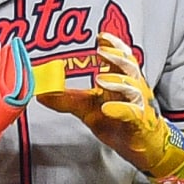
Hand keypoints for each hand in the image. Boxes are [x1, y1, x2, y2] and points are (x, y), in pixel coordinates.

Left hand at [36, 32, 183, 177]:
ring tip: (100, 79)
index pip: (122, 57)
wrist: (143, 147)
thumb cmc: (120, 123)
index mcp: (122, 80)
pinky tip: (108, 108)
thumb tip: (41, 94)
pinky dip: (121, 109)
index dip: (114, 45)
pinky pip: (133, 113)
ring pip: (133, 88)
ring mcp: (139, 105)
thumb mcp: (88, 109)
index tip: (100, 37)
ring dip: (117, 81)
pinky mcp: (140, 123)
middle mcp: (134, 88)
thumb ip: (67, 100)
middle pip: (130, 66)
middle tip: (100, 52)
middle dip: (116, 57)